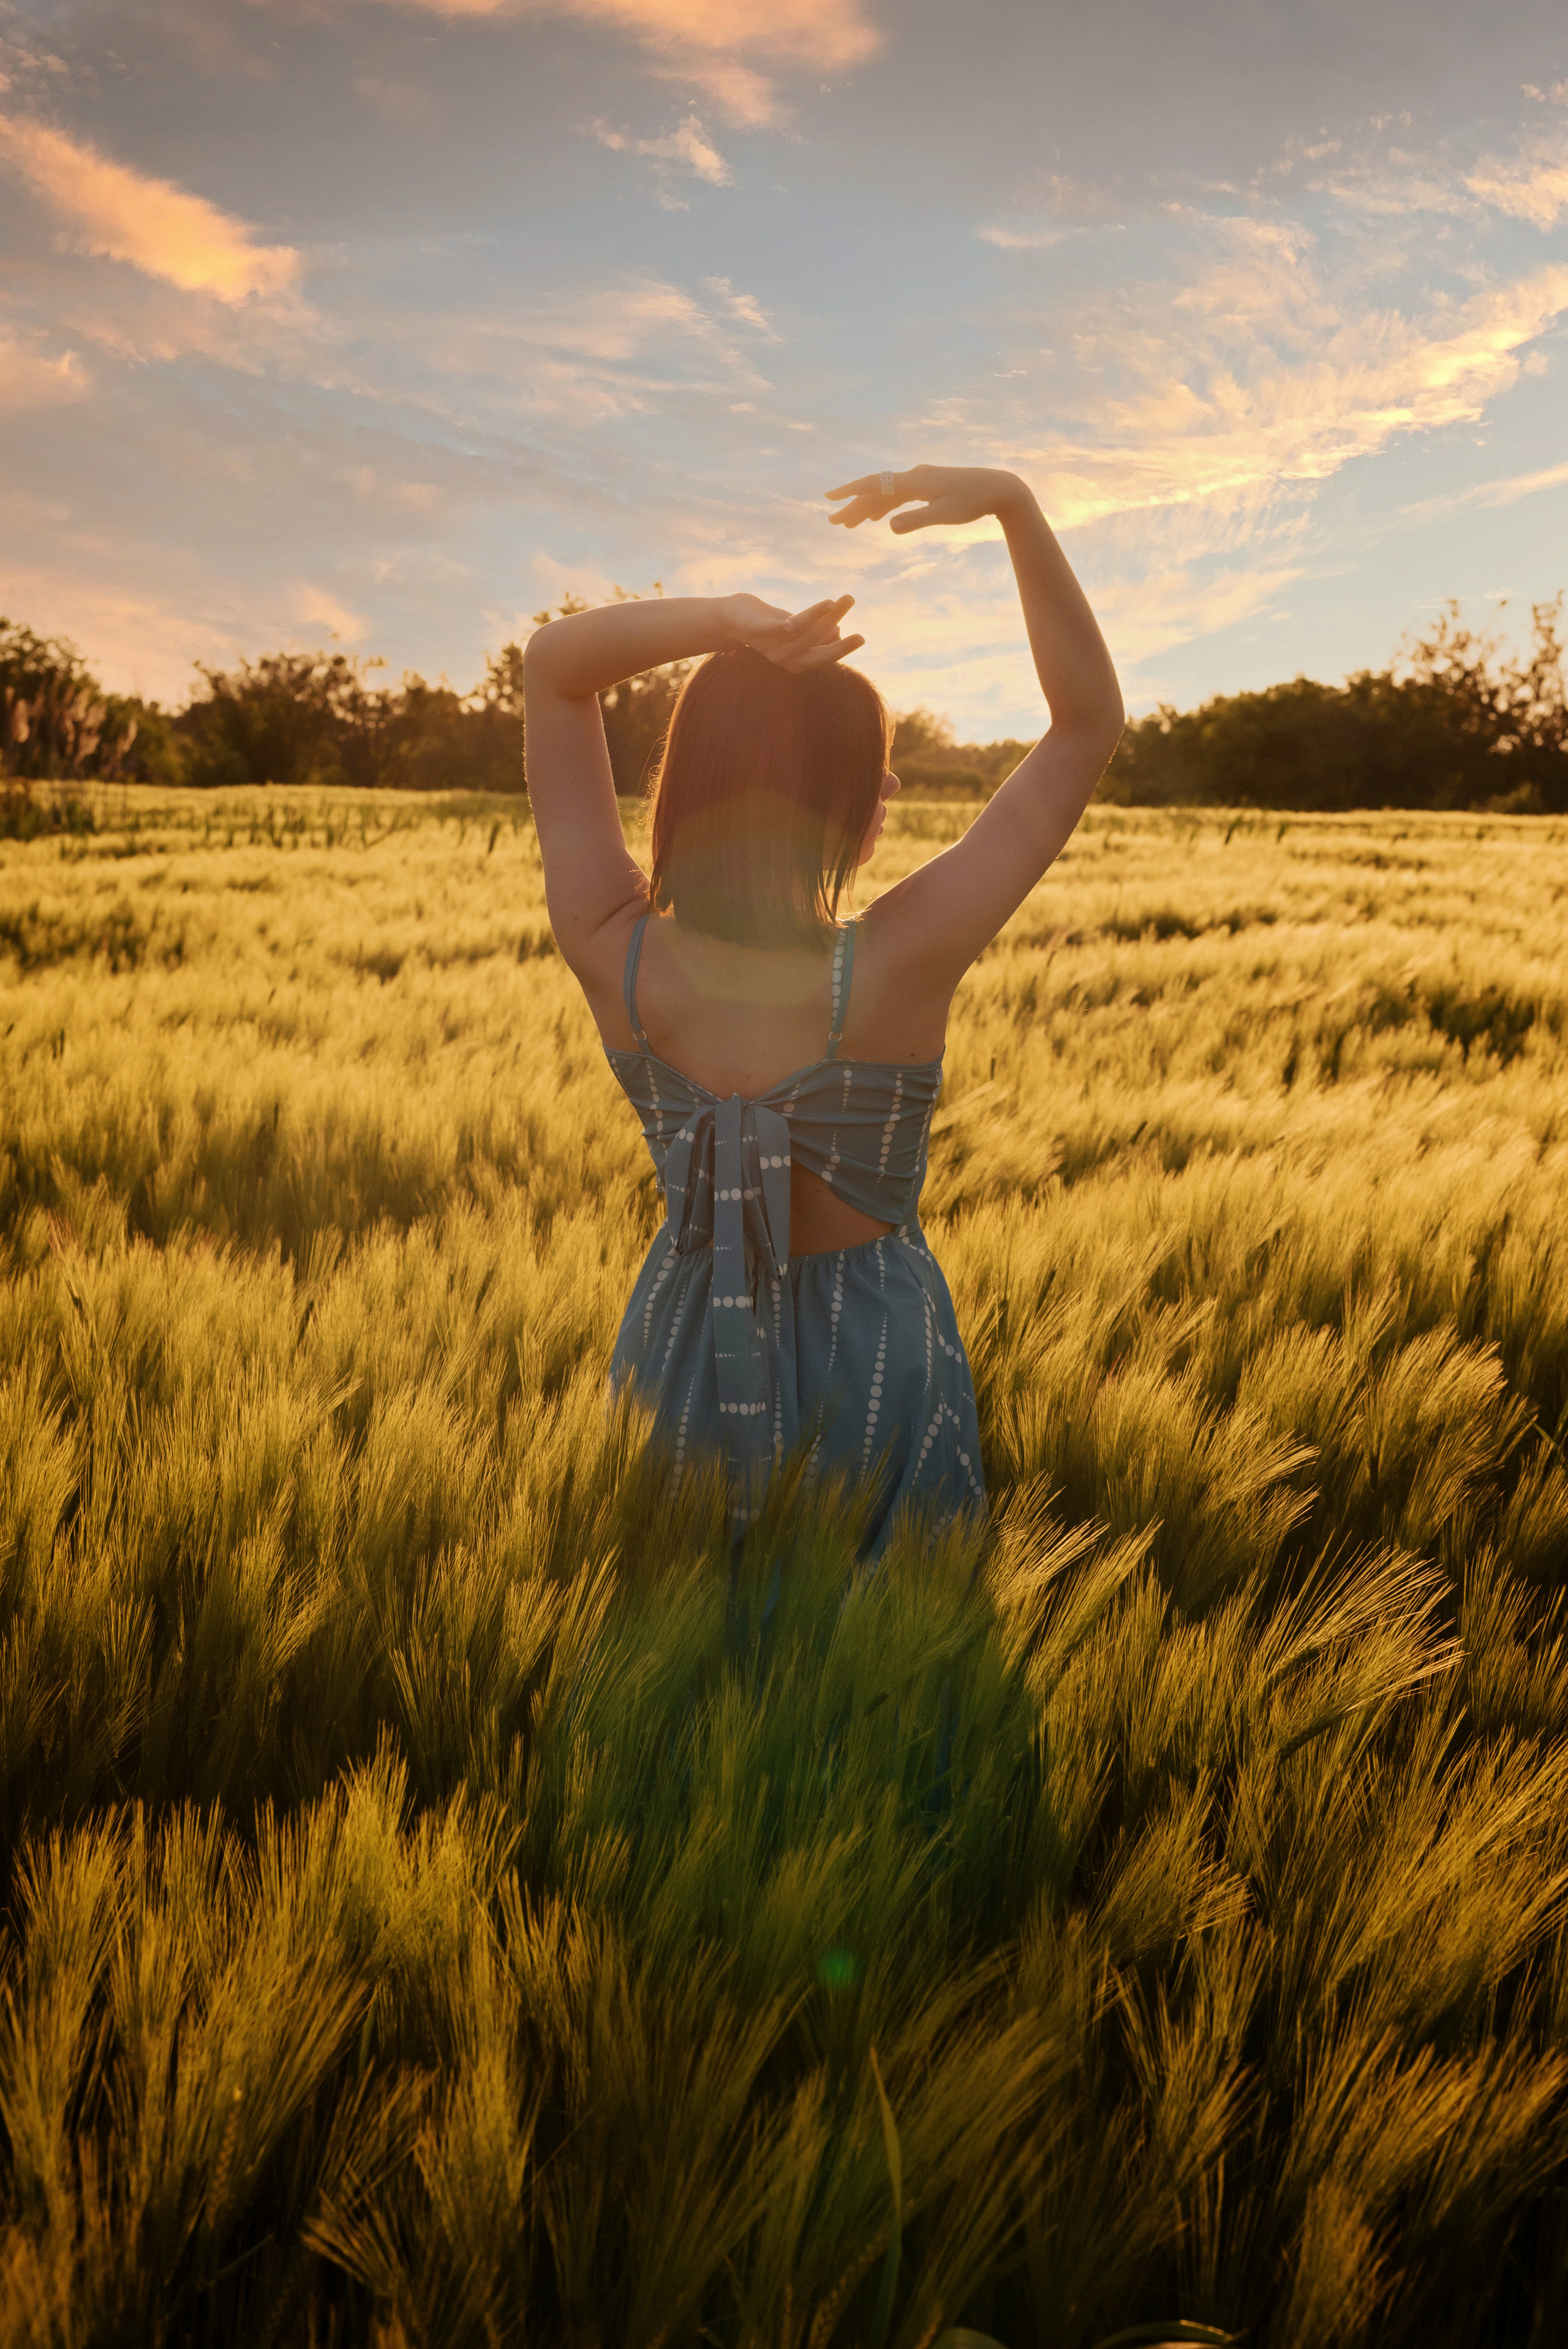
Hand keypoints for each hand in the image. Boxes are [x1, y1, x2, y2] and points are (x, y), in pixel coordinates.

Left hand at [725, 592, 864, 670]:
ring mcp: (768, 645)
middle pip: (815, 649)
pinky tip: (792, 625)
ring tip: (838, 601)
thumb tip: (837, 632)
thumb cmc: (765, 623)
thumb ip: (814, 631)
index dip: (841, 650)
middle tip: (860, 633)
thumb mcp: (793, 629)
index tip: (861, 638)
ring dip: (820, 617)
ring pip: (800, 633)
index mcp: (794, 659)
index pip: (822, 657)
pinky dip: (782, 628)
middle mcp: (783, 658)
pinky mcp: (753, 630)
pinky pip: (772, 629)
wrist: (729, 618)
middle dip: (838, 642)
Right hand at [825, 464, 1025, 533]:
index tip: (830, 498)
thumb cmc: (973, 502)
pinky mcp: (928, 486)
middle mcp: (913, 476)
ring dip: (867, 508)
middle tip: (834, 522)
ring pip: (887, 494)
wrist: (999, 488)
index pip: (875, 484)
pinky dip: (884, 505)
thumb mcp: (944, 515)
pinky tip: (877, 517)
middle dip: (854, 506)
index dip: (850, 491)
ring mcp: (920, 480)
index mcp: (914, 481)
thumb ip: (915, 521)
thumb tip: (888, 526)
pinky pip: (899, 495)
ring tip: (849, 524)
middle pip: (876, 490)